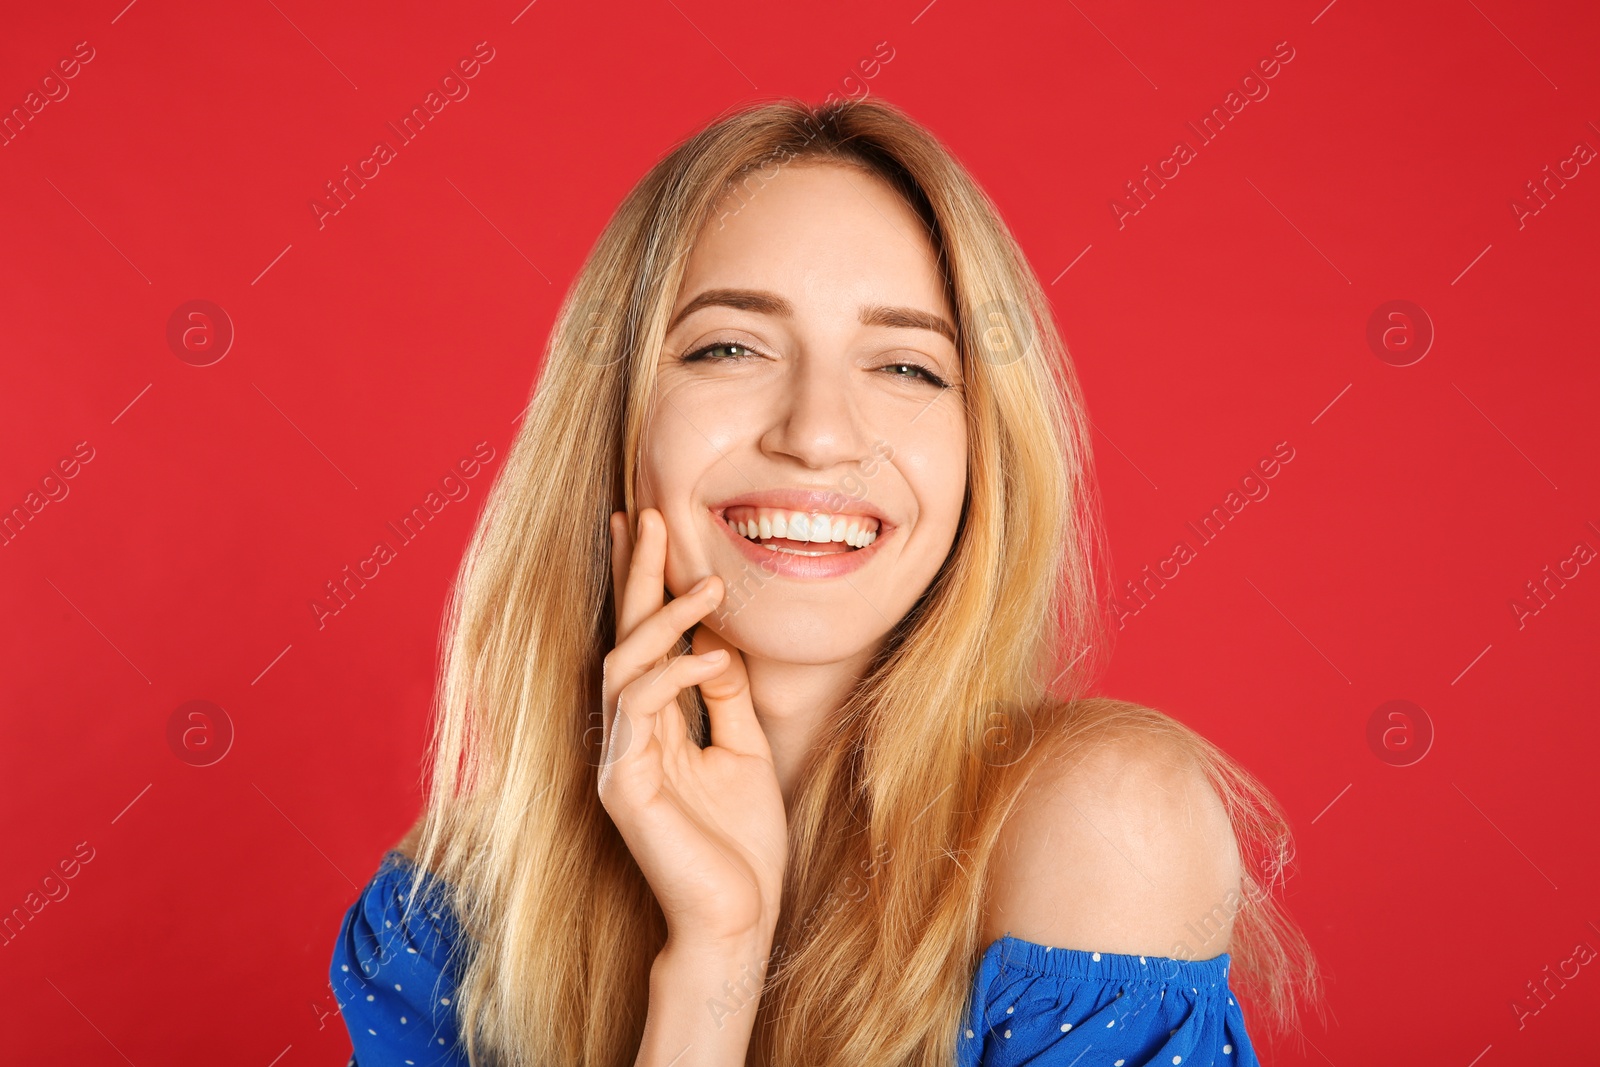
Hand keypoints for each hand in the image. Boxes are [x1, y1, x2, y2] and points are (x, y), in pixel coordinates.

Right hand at [599, 508, 787, 949]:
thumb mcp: (745, 751)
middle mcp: (625, 737)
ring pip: (623, 665)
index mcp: (651, 728)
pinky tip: (710, 657)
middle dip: (633, 575)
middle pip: (620, 638)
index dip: (641, 586)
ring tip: (707, 584)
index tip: (647, 528)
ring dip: (663, 619)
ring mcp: (617, 759)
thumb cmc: (740, 845)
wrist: (738, 919)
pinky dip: (675, 674)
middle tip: (645, 513)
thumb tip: (720, 642)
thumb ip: (726, 698)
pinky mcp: (623, 785)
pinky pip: (639, 709)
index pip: (641, 644)